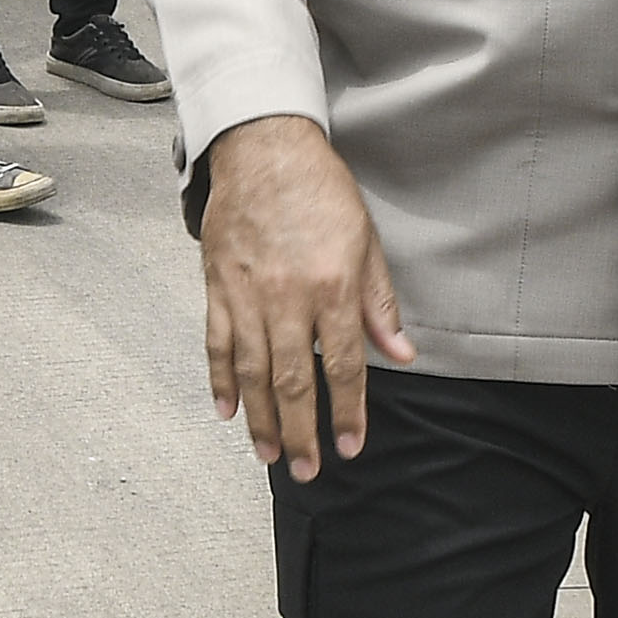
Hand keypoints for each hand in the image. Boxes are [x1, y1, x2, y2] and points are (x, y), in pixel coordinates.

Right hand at [199, 113, 412, 479]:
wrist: (264, 147)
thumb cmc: (320, 191)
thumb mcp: (366, 240)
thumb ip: (380, 302)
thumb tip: (401, 355)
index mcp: (333, 286)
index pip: (344, 364)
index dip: (348, 411)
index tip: (351, 446)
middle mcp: (288, 297)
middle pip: (294, 379)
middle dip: (301, 431)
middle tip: (307, 470)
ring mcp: (247, 293)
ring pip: (252, 370)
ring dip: (261, 418)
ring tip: (268, 455)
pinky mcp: (218, 285)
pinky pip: (216, 343)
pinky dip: (220, 380)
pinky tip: (228, 410)